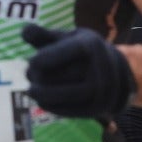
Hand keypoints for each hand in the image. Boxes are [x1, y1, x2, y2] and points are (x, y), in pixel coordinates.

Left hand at [20, 24, 136, 118]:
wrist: (116, 74)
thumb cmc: (82, 53)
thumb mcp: (67, 39)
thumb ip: (44, 36)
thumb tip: (24, 31)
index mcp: (91, 45)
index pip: (61, 53)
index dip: (41, 59)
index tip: (32, 62)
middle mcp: (100, 68)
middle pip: (57, 75)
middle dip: (37, 76)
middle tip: (29, 74)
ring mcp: (100, 91)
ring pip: (60, 95)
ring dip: (40, 93)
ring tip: (31, 88)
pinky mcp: (96, 109)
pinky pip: (66, 110)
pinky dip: (49, 106)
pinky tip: (41, 100)